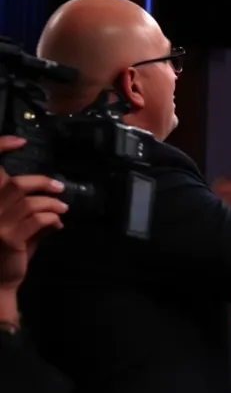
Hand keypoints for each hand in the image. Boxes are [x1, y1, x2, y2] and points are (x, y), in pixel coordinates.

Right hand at [0, 137, 68, 313]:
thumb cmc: (4, 251)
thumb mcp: (9, 224)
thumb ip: (20, 206)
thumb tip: (45, 192)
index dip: (0, 147)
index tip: (18, 141)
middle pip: (14, 184)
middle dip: (40, 182)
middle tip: (59, 187)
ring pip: (29, 202)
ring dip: (51, 202)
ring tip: (62, 207)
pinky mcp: (9, 239)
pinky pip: (37, 219)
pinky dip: (52, 217)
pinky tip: (57, 223)